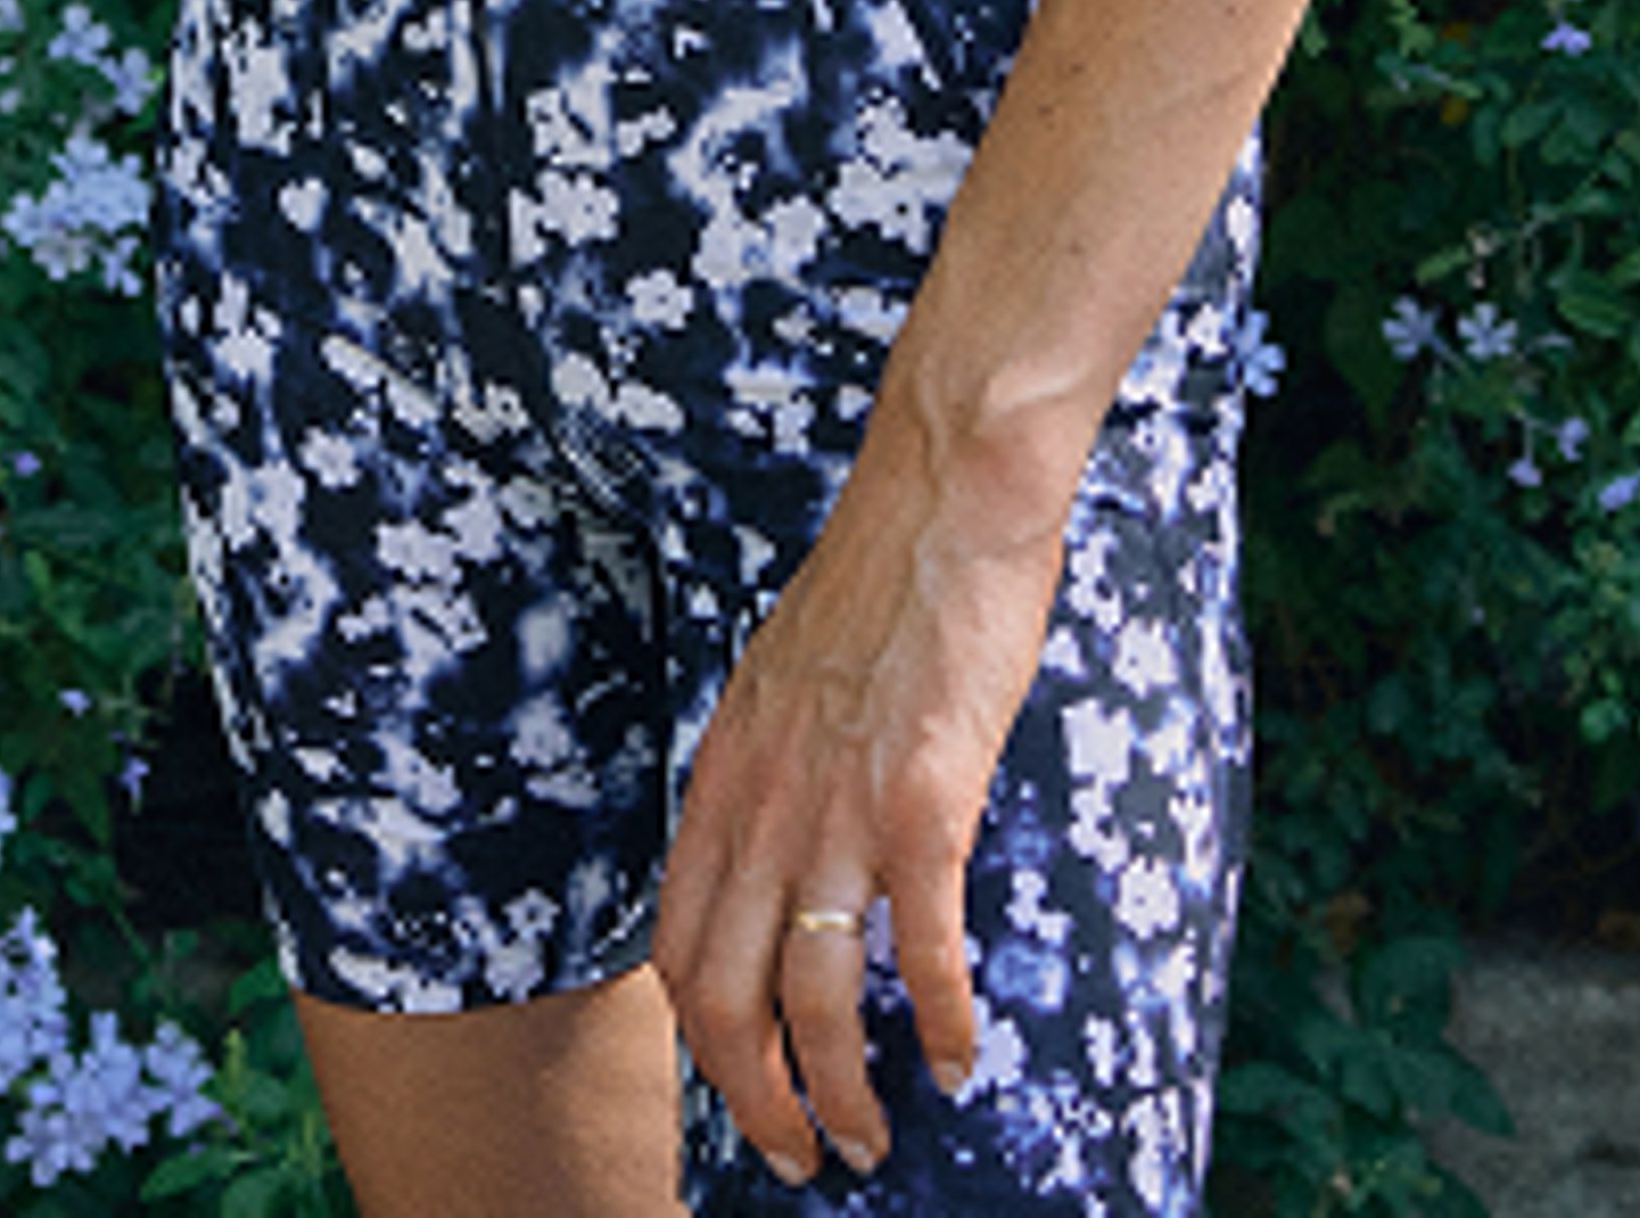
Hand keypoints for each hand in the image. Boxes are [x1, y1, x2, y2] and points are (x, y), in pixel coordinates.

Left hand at [650, 448, 1068, 1184]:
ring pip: (813, 999)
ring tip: (872, 1140)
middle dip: (758, 1101)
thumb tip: (789, 850)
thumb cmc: (879, 578)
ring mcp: (838, 805)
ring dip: (841, 1094)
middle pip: (725, 1000)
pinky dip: (941, 1026)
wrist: (942, 489)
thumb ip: (773, 769)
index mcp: (723, 774)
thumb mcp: (784, 679)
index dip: (702, 1043)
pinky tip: (963, 1062)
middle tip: (801, 1158)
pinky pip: (921, 949)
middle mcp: (762, 802)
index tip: (740, 1089)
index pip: (676, 947)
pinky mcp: (922, 799)